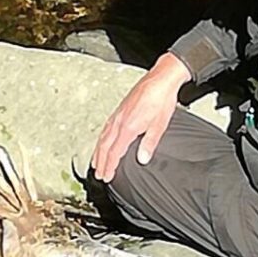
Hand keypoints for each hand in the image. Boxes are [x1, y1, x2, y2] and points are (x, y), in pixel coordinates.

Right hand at [92, 52, 190, 181]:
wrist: (160, 79)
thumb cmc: (161, 100)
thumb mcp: (159, 125)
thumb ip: (149, 144)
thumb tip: (142, 160)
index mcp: (128, 127)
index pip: (114, 152)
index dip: (109, 166)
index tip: (106, 177)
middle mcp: (119, 121)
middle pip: (105, 146)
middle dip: (100, 162)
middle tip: (98, 175)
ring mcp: (118, 114)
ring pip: (103, 136)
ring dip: (99, 151)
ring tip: (96, 162)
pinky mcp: (120, 109)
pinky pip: (106, 128)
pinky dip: (102, 138)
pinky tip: (103, 141)